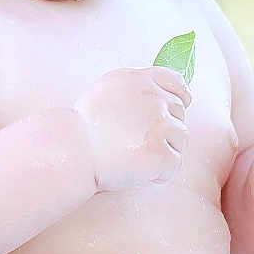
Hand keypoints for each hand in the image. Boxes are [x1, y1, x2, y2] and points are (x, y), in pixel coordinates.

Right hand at [73, 67, 191, 192]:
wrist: (72, 151)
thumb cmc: (84, 127)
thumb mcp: (108, 90)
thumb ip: (135, 88)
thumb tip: (161, 93)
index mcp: (139, 80)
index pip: (176, 82)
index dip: (180, 96)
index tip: (178, 107)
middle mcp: (153, 98)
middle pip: (180, 113)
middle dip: (167, 128)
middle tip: (140, 142)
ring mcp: (160, 125)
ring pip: (181, 139)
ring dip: (166, 150)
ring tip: (138, 158)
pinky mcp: (161, 152)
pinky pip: (175, 164)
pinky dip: (161, 173)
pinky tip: (141, 173)